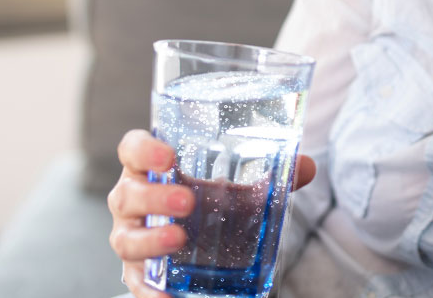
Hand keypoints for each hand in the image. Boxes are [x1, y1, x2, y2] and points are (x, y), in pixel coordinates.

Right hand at [108, 129, 315, 296]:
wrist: (198, 242)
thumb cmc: (210, 203)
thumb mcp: (238, 189)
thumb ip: (271, 177)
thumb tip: (306, 166)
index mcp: (152, 170)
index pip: (133, 149)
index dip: (144, 149)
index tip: (169, 155)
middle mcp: (133, 201)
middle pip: (127, 194)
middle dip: (154, 196)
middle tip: (187, 200)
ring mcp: (132, 237)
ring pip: (125, 238)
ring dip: (149, 240)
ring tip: (177, 239)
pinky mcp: (138, 273)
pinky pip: (137, 284)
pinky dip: (150, 292)